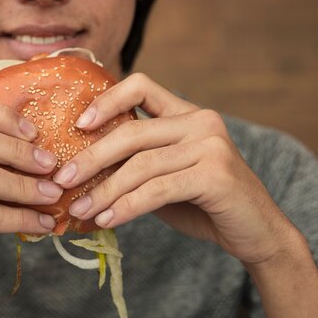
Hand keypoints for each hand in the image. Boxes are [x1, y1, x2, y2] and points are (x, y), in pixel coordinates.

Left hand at [53, 73, 294, 264]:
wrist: (256, 232)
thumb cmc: (204, 204)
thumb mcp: (166, 175)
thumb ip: (136, 163)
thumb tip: (81, 168)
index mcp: (187, 114)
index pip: (142, 85)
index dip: (107, 100)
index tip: (78, 125)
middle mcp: (201, 121)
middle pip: (132, 131)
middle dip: (91, 157)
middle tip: (62, 180)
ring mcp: (211, 145)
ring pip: (141, 164)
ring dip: (104, 190)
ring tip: (79, 209)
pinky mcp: (216, 175)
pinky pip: (158, 189)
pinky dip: (127, 206)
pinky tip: (107, 220)